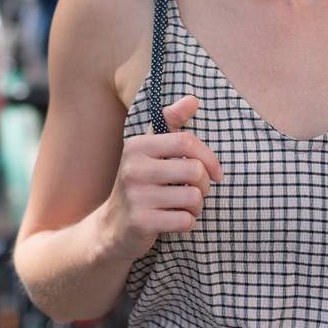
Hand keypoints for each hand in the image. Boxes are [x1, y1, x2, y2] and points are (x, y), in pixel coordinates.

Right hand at [100, 95, 222, 259]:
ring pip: (193, 197)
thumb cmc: (140, 183)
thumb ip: (170, 122)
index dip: (209, 157)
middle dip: (204, 185)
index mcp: (138, 146)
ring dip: (197, 207)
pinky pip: (185, 221)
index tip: (216, 172)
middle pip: (195, 171)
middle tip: (195, 192)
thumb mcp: (149, 149)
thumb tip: (193, 99)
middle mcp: (134, 168)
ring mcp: (136, 196)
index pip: (187, 142)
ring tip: (184, 207)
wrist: (111, 227)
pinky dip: (187, 223)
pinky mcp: (140, 222)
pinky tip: (175, 221)